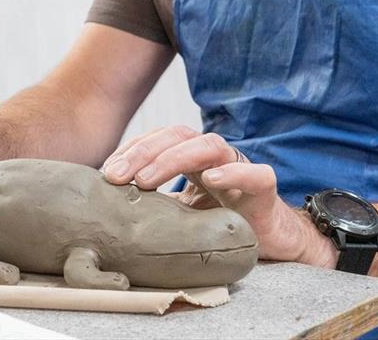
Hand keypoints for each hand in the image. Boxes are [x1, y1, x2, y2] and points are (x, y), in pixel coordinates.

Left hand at [102, 126, 336, 267]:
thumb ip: (155, 206)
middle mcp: (215, 157)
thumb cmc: (222, 223)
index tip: (106, 171)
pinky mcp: (265, 189)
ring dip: (174, 158)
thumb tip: (110, 211)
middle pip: (178, 137)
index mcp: (193, 158)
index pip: (160, 139)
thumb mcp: (180, 214)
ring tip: (146, 179)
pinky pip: (255, 174)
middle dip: (143, 152)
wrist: (271, 241)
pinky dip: (233, 173)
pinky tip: (210, 179)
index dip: (133, 149)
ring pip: (210, 146)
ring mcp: (241, 168)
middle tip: (116, 176)